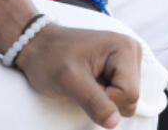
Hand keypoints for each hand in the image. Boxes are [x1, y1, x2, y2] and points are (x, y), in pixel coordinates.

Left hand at [13, 24, 140, 128]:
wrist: (36, 45)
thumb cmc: (49, 58)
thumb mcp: (68, 80)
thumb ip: (93, 102)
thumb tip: (113, 122)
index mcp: (124, 48)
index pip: (129, 94)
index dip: (105, 98)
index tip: (82, 82)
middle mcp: (130, 51)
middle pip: (131, 99)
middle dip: (105, 98)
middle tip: (82, 81)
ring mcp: (125, 61)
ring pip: (126, 101)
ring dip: (103, 98)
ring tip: (84, 79)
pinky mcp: (118, 70)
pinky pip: (119, 97)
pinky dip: (102, 95)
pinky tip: (89, 81)